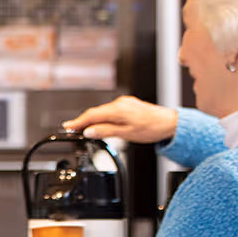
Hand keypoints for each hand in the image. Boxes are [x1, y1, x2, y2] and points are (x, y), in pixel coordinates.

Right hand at [62, 95, 178, 143]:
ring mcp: (125, 103)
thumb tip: (89, 131)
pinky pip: (110, 110)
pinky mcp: (128, 105)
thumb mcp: (127, 134)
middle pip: (95, 112)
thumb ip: (106, 131)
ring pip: (103, 111)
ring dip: (92, 119)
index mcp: (118, 109)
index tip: (68, 127)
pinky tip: (100, 123)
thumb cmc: (152, 128)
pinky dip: (102, 117)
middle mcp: (120, 103)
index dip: (78, 122)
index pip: (92, 115)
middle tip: (71, 129)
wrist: (170, 123)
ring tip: (83, 129)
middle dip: (82, 121)